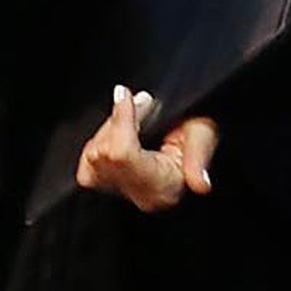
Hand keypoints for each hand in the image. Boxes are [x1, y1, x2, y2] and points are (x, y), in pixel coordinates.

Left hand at [74, 85, 220, 212]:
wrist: (194, 136)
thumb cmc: (198, 133)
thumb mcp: (204, 134)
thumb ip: (199, 158)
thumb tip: (201, 185)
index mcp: (165, 189)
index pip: (123, 155)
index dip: (121, 120)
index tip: (125, 94)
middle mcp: (142, 196)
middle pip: (104, 154)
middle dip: (116, 123)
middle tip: (140, 106)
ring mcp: (123, 194)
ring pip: (92, 158)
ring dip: (108, 132)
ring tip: (132, 120)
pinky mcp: (108, 189)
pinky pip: (87, 166)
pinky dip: (98, 145)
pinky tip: (118, 136)